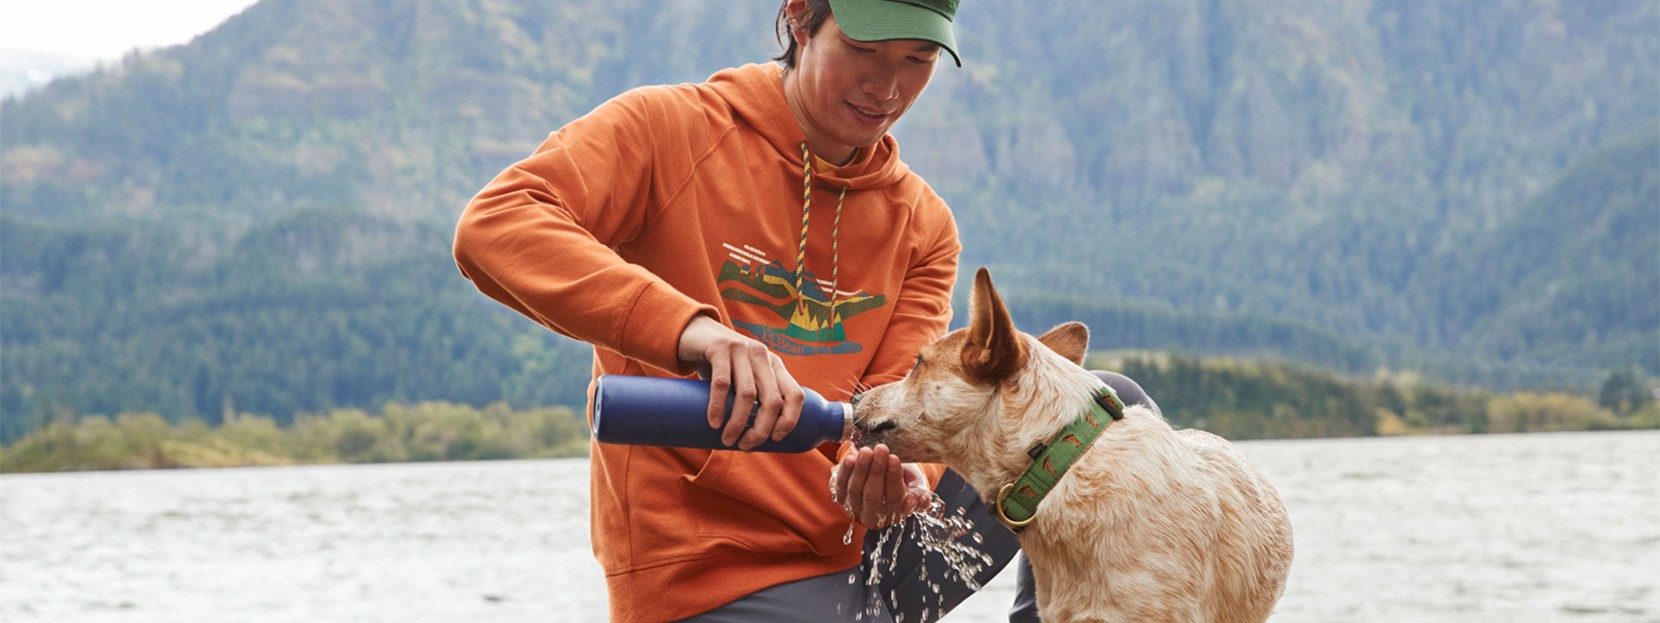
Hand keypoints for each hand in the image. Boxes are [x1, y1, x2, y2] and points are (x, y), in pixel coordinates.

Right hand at [676, 315, 804, 449]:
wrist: (694, 332)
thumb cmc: (719, 364)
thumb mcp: (741, 378)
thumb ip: (750, 400)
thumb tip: (751, 444)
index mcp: (774, 365)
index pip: (795, 395)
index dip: (790, 421)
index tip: (775, 440)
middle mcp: (762, 356)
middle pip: (773, 400)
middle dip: (761, 429)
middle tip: (745, 446)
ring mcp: (742, 349)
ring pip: (748, 394)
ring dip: (739, 423)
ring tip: (727, 440)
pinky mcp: (720, 348)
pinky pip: (722, 383)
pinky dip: (719, 406)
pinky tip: (714, 422)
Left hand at [831, 444, 932, 528]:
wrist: (882, 471)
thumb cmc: (902, 476)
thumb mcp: (915, 482)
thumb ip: (920, 492)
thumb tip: (922, 502)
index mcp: (893, 511)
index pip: (894, 497)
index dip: (893, 478)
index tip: (894, 458)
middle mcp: (872, 514)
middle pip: (873, 495)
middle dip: (877, 471)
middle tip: (881, 450)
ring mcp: (854, 506)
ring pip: (855, 489)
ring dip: (861, 469)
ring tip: (867, 451)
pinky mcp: (840, 496)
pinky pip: (840, 484)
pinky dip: (845, 471)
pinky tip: (852, 458)